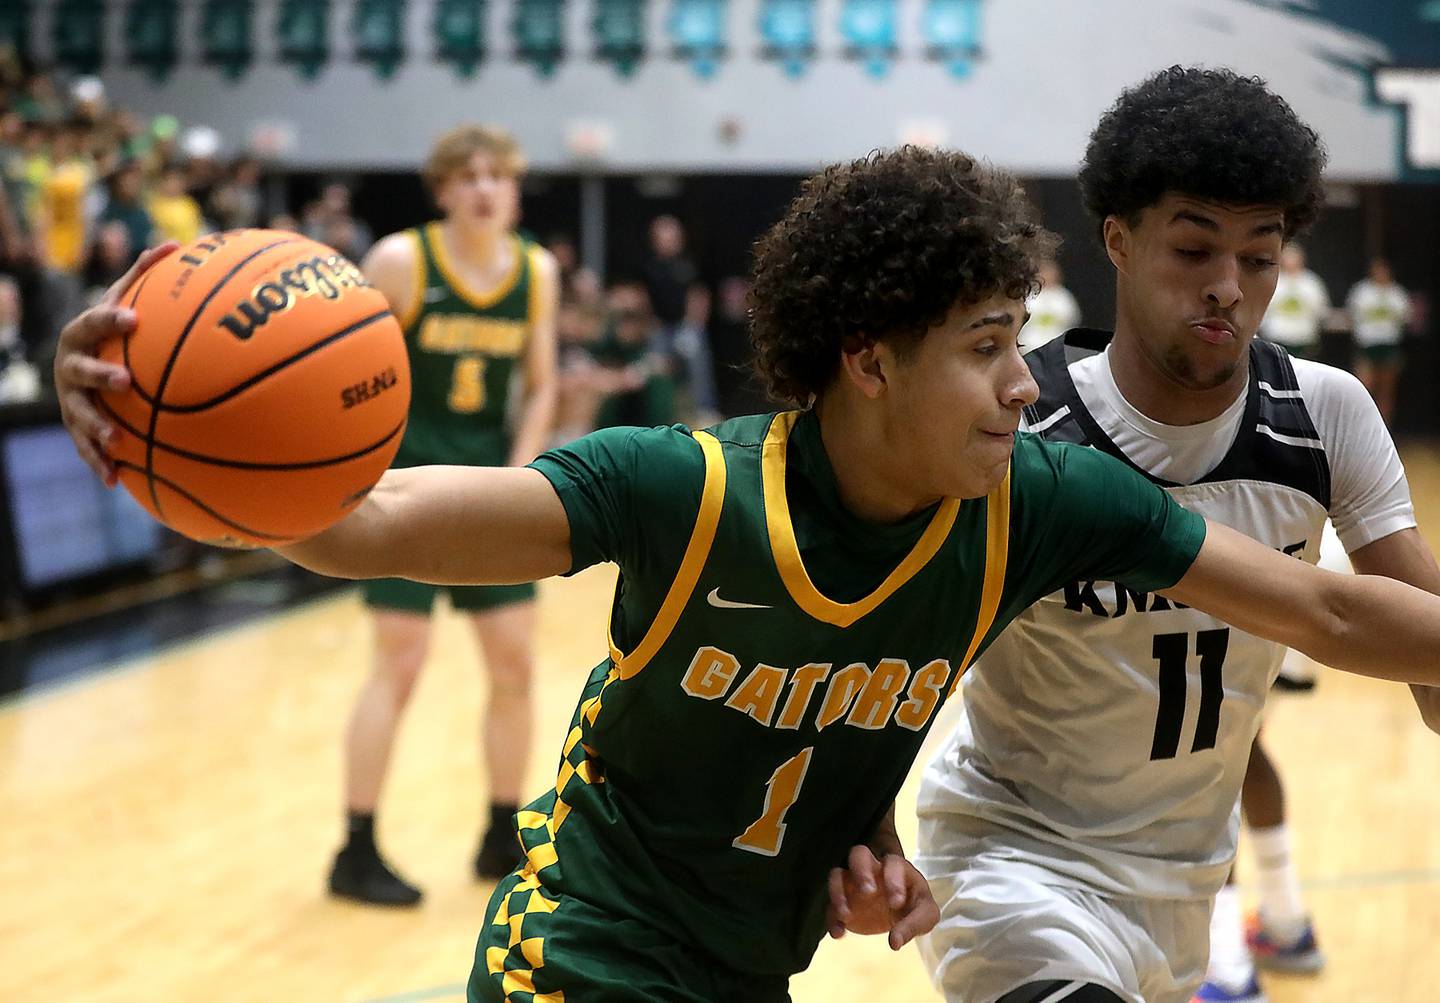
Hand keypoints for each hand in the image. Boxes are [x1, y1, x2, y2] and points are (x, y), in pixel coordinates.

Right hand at [54, 242, 176, 485]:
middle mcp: (70, 367)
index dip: (110, 319)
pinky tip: (115, 481)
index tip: (133, 319)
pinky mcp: (76, 428)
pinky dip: (100, 463)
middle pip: (80, 371)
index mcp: (82, 334)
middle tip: (125, 382)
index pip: (93, 323)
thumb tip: (177, 244)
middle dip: (99, 376)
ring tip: (118, 440)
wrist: (83, 364)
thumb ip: (145, 276)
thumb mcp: (124, 301)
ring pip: (80, 415)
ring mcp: (70, 399)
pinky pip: (87, 449)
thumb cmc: (114, 330)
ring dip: (97, 428)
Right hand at [825, 844, 939, 950]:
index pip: (893, 863)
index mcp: (896, 868)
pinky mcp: (842, 901)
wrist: (899, 910)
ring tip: (846, 916)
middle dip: (861, 870)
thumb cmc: (913, 904)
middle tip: (867, 892)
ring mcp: (853, 883)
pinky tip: (838, 933)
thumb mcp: (925, 915)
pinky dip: (831, 918)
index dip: (893, 879)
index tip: (896, 903)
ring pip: (836, 874)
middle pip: (858, 854)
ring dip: (838, 892)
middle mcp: (871, 869)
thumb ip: (914, 925)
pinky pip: (829, 905)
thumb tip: (894, 942)